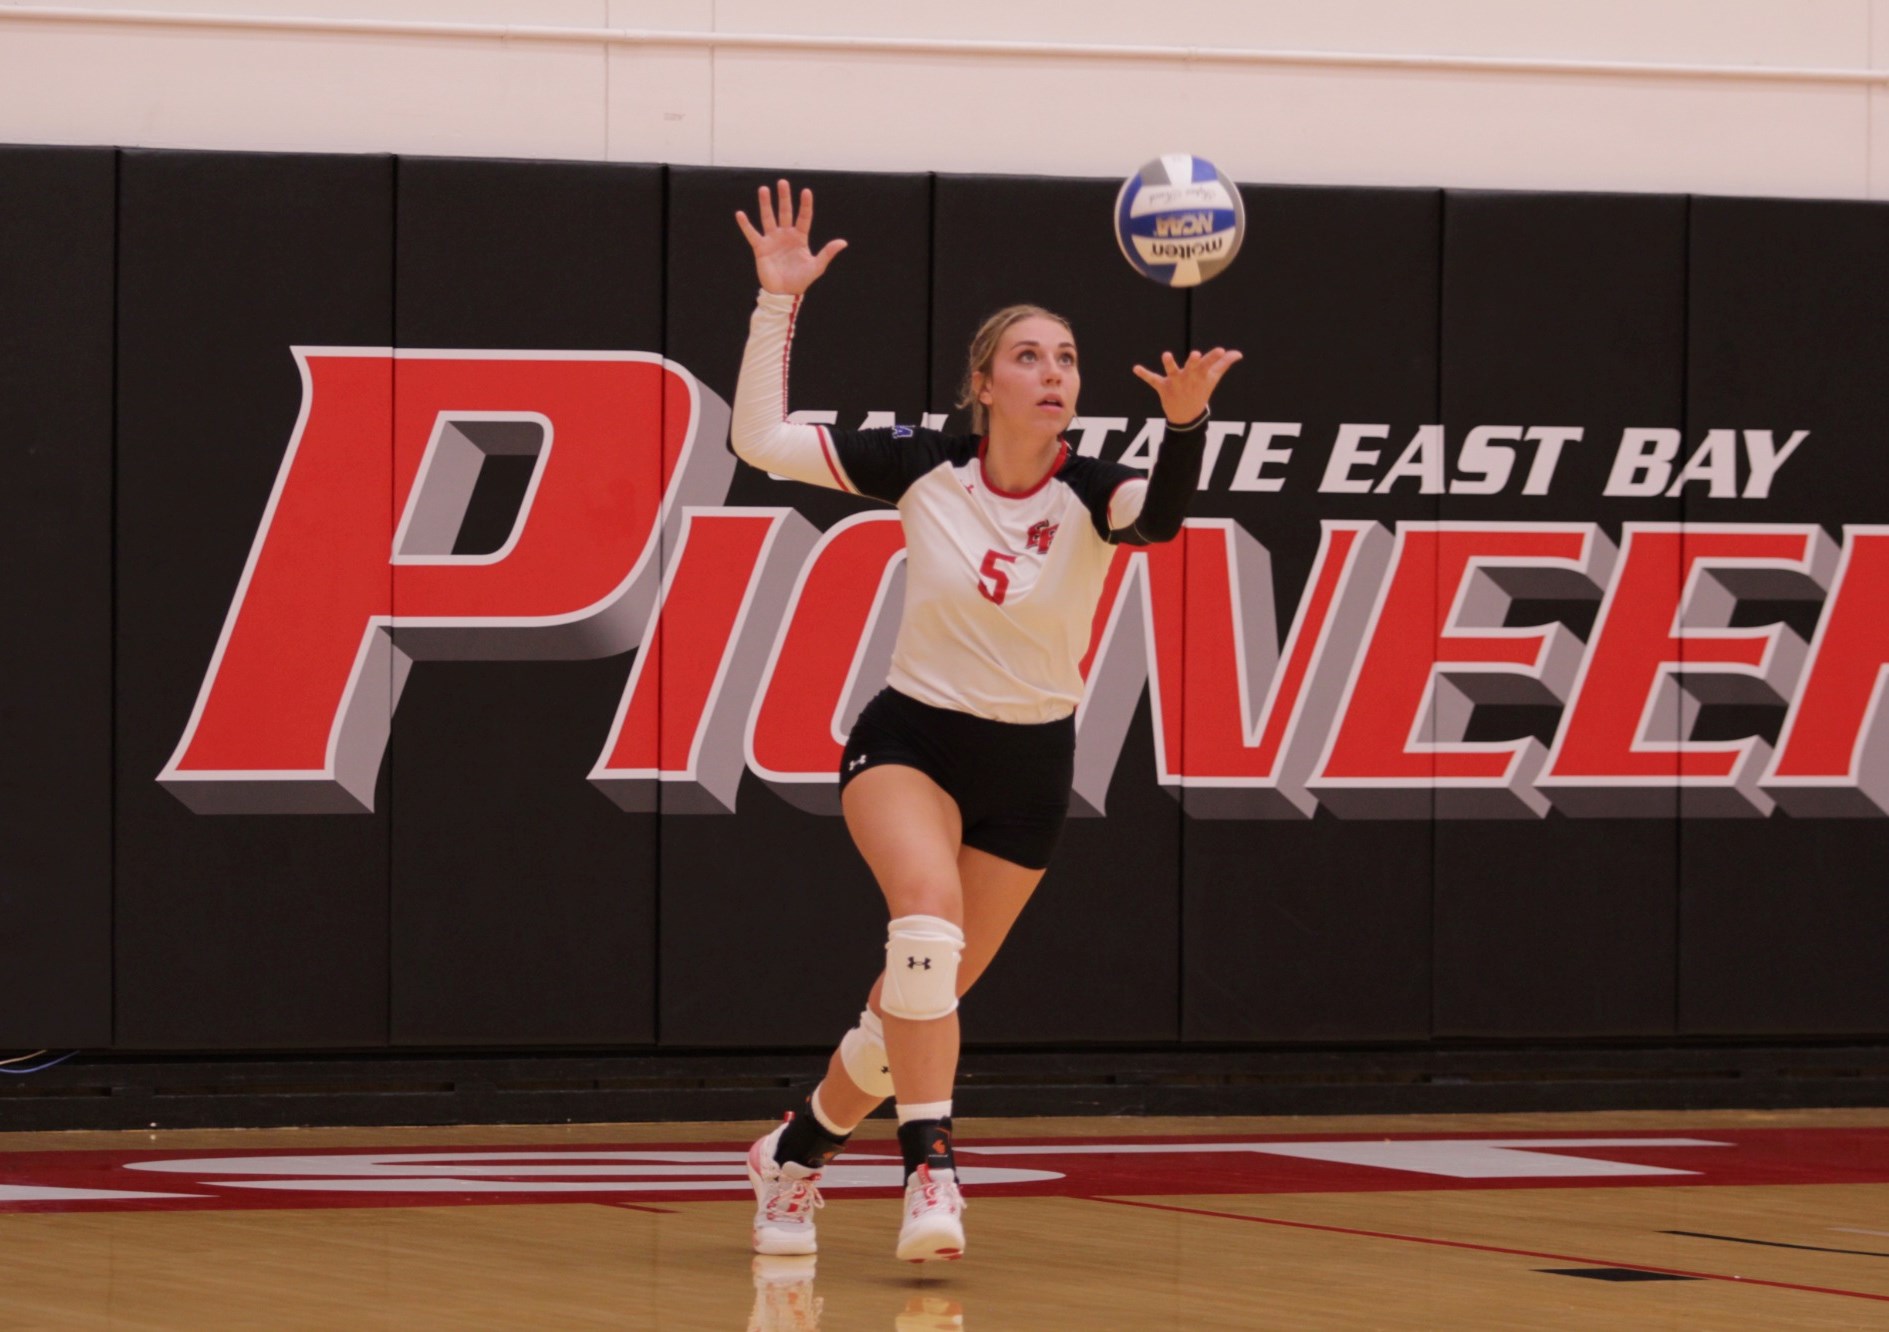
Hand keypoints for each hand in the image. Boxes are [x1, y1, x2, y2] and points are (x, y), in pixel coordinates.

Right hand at [735, 179, 847, 295]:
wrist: (785, 293)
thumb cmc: (801, 280)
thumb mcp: (817, 266)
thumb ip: (827, 253)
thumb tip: (843, 242)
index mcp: (800, 238)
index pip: (804, 217)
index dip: (805, 205)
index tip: (806, 191)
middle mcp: (786, 235)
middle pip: (785, 212)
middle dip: (784, 198)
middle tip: (782, 182)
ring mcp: (772, 240)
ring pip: (768, 218)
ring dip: (766, 204)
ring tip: (764, 189)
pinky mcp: (761, 248)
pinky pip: (752, 234)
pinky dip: (745, 225)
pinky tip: (740, 214)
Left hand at [1132, 348, 1243, 424]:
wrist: (1187, 416)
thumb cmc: (1200, 391)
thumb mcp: (1212, 378)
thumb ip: (1223, 364)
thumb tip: (1238, 353)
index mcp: (1201, 375)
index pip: (1209, 364)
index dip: (1214, 357)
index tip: (1220, 350)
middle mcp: (1188, 378)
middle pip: (1192, 368)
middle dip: (1193, 362)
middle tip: (1195, 355)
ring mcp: (1175, 383)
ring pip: (1172, 372)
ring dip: (1169, 363)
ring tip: (1166, 355)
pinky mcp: (1162, 386)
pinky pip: (1152, 380)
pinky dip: (1144, 374)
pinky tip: (1135, 368)